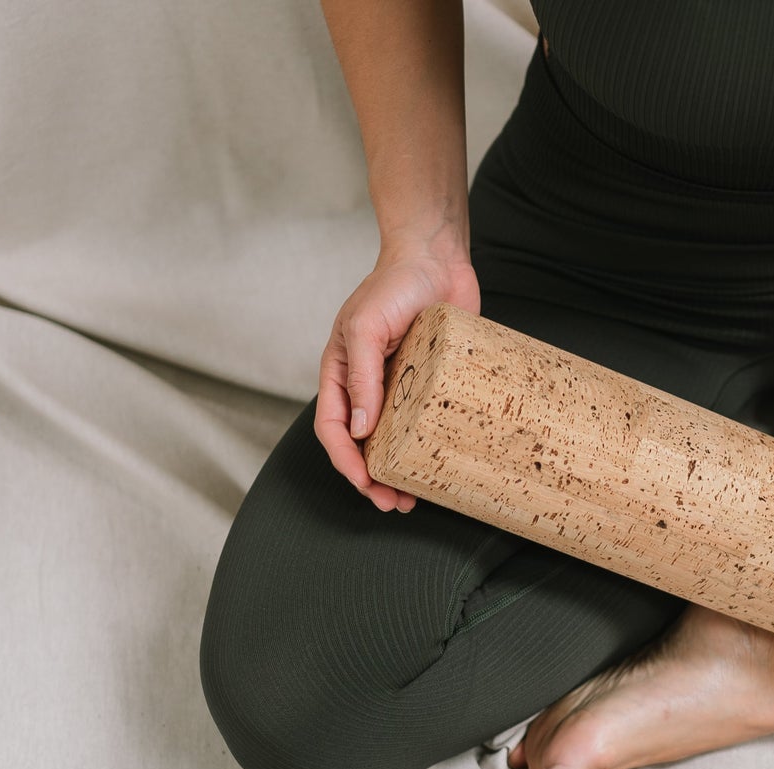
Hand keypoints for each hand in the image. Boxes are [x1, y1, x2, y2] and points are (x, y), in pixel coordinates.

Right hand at [314, 232, 482, 511]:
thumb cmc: (394, 284)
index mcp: (341, 373)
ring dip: (400, 472)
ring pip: (393, 441)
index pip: (333, 428)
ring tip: (414, 498)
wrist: (437, 259)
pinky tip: (439, 467)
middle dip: (373, 479)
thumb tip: (358, 429)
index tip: (366, 484)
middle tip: (394, 504)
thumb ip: (361, 376)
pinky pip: (425, 424)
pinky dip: (428, 449)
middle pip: (361, 445)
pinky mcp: (430, 384)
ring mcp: (400, 387)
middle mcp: (367, 386)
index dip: (346, 462)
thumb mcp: (367, 327)